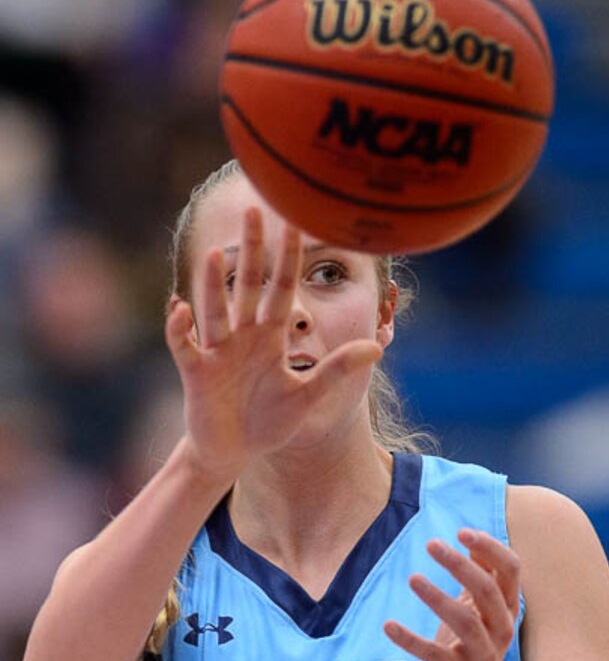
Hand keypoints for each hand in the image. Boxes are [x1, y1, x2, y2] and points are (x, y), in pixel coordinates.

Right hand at [166, 208, 382, 481]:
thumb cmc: (269, 421)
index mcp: (272, 337)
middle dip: (250, 250)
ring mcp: (218, 351)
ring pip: (215, 310)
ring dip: (212, 286)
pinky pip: (186, 346)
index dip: (289, 258)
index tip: (295, 221)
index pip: (283, 288)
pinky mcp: (197, 372)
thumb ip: (337, 370)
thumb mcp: (308, 395)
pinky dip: (180, 329)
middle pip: (248, 285)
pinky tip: (181, 309)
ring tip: (212, 256)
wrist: (235, 451)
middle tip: (254, 209)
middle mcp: (244, 335)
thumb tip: (377, 346)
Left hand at [384, 530, 520, 660]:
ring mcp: (482, 653)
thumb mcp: (481, 609)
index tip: (461, 532)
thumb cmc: (472, 644)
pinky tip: (388, 625)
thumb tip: (473, 538)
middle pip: (487, 590)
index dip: (490, 547)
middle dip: (459, 564)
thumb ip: (481, 575)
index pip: (510, 569)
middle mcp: (501, 629)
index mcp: (507, 607)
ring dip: (437, 598)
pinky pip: (433, 654)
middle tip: (431, 544)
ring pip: (465, 621)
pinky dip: (409, 639)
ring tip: (412, 578)